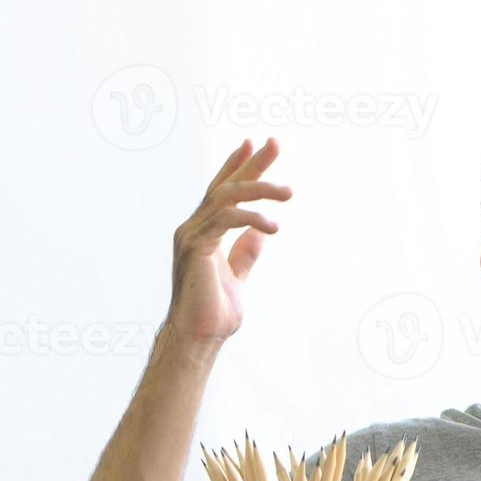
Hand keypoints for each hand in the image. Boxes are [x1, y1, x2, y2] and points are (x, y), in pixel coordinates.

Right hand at [165, 138, 291, 345]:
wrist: (199, 337)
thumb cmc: (214, 312)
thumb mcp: (237, 275)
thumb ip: (246, 252)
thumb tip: (262, 233)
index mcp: (203, 232)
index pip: (220, 190)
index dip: (237, 166)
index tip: (254, 144)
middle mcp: (193, 227)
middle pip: (224, 184)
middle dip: (251, 163)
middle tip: (275, 143)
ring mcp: (191, 235)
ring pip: (226, 197)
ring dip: (260, 189)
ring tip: (289, 192)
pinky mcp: (196, 247)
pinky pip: (225, 220)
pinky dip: (251, 218)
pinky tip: (273, 226)